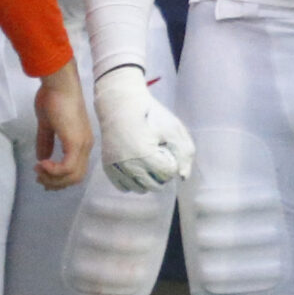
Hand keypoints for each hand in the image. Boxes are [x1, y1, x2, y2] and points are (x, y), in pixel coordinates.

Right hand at [31, 63, 93, 188]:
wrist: (59, 84)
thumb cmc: (53, 99)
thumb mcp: (47, 125)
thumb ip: (45, 142)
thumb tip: (42, 158)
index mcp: (80, 141)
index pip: (75, 170)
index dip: (59, 178)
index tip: (42, 176)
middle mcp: (85, 146)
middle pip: (75, 178)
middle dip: (55, 183)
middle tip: (38, 178)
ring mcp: (82, 145)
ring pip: (72, 176)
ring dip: (53, 178)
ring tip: (38, 170)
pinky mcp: (75, 143)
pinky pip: (67, 168)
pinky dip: (53, 171)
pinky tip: (41, 164)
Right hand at [92, 63, 190, 191]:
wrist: (120, 105)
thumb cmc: (150, 115)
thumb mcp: (173, 128)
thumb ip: (185, 153)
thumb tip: (183, 177)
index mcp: (145, 155)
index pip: (168, 174)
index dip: (172, 162)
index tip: (166, 149)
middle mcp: (129, 165)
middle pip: (155, 185)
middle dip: (162, 173)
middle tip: (158, 156)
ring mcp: (116, 167)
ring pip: (140, 189)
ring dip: (148, 180)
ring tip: (148, 163)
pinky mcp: (107, 167)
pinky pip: (124, 188)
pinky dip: (132, 182)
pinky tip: (137, 169)